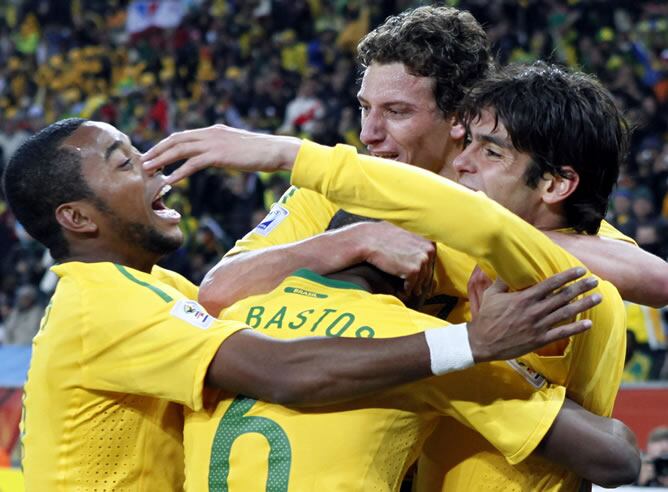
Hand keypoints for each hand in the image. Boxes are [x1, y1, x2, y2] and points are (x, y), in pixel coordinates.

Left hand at [141, 124, 301, 183]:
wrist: (276, 150)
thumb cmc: (261, 152)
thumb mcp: (238, 147)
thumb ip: (224, 149)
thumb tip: (217, 156)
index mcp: (214, 130)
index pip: (183, 135)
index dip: (166, 145)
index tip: (155, 154)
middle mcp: (210, 133)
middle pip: (176, 140)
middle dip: (157, 150)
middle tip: (143, 162)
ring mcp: (213, 143)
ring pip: (179, 150)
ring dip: (161, 160)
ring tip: (148, 170)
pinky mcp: (218, 155)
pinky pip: (192, 164)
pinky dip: (178, 172)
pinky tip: (169, 180)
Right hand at [358, 221, 435, 297]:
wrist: (369, 240)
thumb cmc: (382, 235)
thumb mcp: (405, 233)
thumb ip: (415, 242)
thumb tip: (418, 252)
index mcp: (428, 242)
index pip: (431, 261)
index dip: (425, 271)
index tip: (423, 278)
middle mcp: (428, 250)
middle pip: (428, 272)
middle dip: (422, 281)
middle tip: (418, 289)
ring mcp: (422, 260)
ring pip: (421, 281)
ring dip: (415, 287)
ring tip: (410, 291)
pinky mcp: (413, 271)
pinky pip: (412, 286)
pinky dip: (407, 290)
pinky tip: (402, 291)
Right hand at [468, 267, 600, 361]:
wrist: (482, 342)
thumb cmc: (486, 317)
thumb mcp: (492, 294)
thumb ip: (502, 280)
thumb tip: (508, 266)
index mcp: (524, 298)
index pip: (550, 284)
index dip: (567, 276)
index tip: (580, 270)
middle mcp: (534, 311)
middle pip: (562, 296)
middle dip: (580, 287)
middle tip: (595, 280)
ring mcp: (538, 326)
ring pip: (565, 313)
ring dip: (583, 304)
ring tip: (598, 297)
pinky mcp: (539, 340)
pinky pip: (561, 333)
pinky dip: (576, 329)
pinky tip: (589, 323)